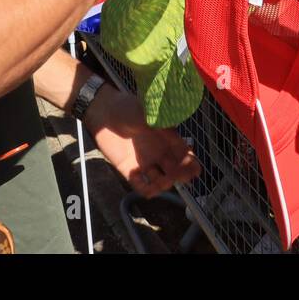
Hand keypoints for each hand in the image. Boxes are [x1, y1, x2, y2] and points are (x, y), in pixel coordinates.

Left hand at [83, 85, 199, 197]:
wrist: (104, 112)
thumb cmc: (128, 108)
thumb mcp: (150, 115)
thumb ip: (165, 127)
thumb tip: (181, 138)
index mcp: (167, 139)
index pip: (185, 154)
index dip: (191, 164)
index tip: (194, 171)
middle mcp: (159, 152)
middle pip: (176, 170)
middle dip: (181, 175)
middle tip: (180, 177)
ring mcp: (145, 162)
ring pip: (161, 180)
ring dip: (164, 184)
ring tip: (162, 182)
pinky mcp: (129, 170)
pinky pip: (141, 185)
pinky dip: (146, 190)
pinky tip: (149, 190)